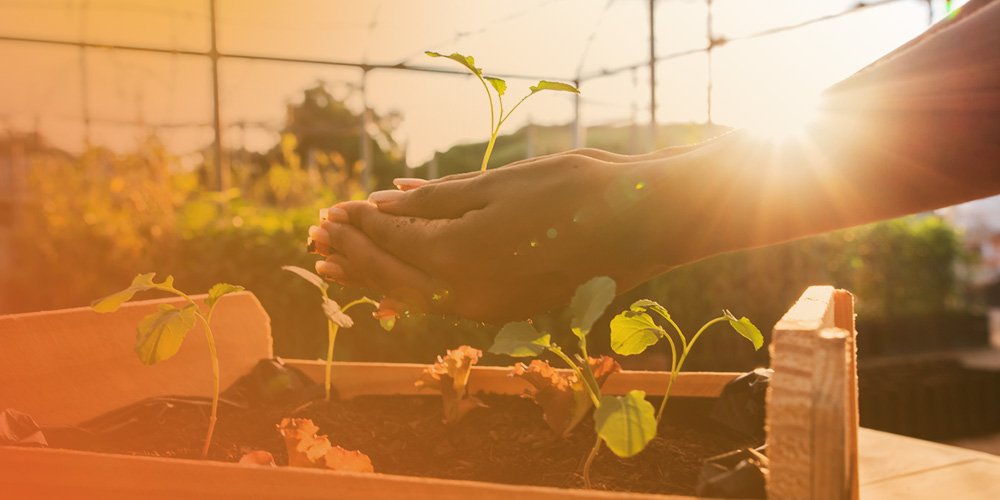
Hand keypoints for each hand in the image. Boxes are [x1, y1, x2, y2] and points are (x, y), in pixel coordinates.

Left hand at [309, 149, 693, 321]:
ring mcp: (489, 309)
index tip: (332, 209)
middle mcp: (466, 294)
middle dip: (353, 255)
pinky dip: (414, 289)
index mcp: (458, 256)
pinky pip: (446, 304)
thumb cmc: (574, 190)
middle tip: (317, 240)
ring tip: (339, 265)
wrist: (641, 224)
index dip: (358, 223)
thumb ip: (435, 200)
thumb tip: (384, 200)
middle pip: (393, 276)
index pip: (391, 239)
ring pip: (416, 296)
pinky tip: (398, 282)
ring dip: (376, 277)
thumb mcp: (497, 184)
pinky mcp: (510, 312)